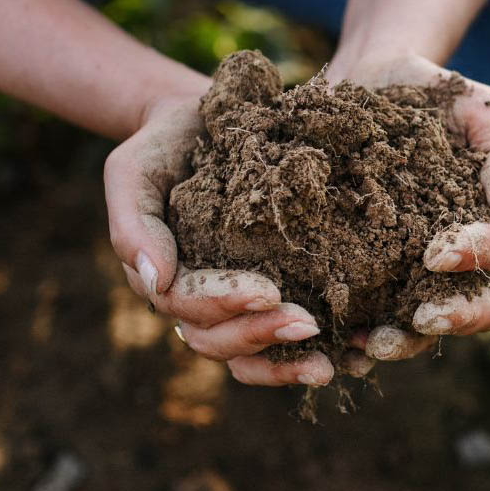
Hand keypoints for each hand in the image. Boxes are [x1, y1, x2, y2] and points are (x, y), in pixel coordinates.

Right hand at [104, 95, 333, 386]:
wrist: (201, 125)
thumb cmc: (164, 147)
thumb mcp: (134, 172)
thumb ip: (134, 225)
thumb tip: (157, 283)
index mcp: (167, 281)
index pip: (190, 308)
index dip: (228, 304)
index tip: (269, 292)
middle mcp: (201, 303)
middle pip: (221, 341)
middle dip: (263, 337)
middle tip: (309, 325)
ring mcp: (237, 304)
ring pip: (253, 355)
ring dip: (289, 364)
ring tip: (332, 366)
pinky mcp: (277, 292)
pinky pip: (288, 338)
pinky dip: (318, 351)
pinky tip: (356, 355)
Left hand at [326, 53, 489, 361]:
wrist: (367, 80)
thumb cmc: (432, 95)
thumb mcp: (478, 107)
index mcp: (482, 229)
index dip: (472, 264)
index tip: (438, 253)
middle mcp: (447, 262)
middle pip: (468, 312)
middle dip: (449, 321)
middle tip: (418, 319)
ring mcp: (401, 271)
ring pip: (415, 328)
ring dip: (398, 342)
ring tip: (368, 342)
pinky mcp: (354, 270)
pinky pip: (357, 314)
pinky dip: (347, 334)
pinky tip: (328, 336)